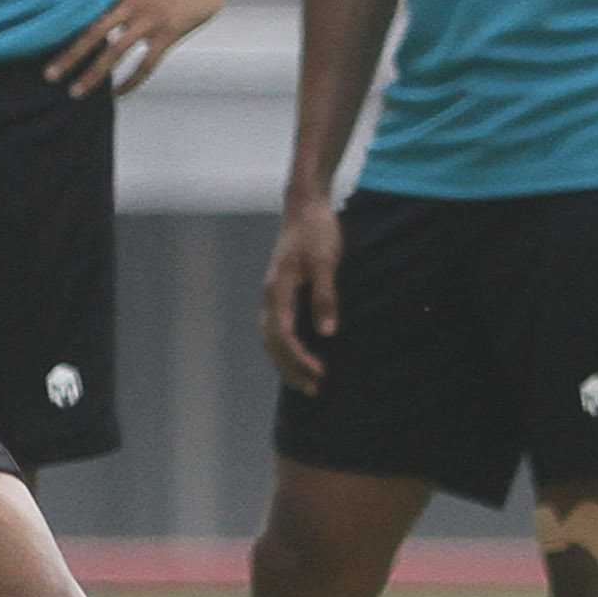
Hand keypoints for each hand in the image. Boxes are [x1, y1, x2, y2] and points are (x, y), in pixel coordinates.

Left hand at [44, 0, 237, 98]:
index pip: (85, 11)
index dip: (63, 28)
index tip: (40, 42)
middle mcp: (130, 5)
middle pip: (92, 34)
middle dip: (69, 57)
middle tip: (49, 76)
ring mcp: (150, 20)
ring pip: (115, 52)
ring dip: (94, 75)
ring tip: (76, 93)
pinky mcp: (169, 32)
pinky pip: (146, 63)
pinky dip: (131, 80)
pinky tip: (119, 93)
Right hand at [259, 197, 338, 390]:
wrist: (305, 206)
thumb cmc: (317, 231)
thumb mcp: (326, 262)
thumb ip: (325, 296)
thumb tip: (327, 333)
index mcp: (278, 290)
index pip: (282, 335)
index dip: (298, 358)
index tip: (319, 373)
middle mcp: (270, 296)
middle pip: (271, 342)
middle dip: (289, 368)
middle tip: (313, 390)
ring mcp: (273, 294)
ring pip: (270, 337)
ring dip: (286, 361)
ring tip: (305, 380)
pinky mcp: (281, 291)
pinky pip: (276, 327)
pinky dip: (286, 346)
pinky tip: (300, 353)